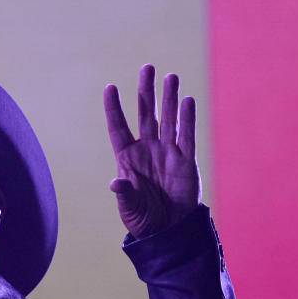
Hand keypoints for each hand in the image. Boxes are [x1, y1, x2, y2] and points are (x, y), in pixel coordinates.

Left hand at [103, 65, 200, 238]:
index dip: (114, 108)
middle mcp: (147, 150)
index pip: (118, 128)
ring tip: (170, 76)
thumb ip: (125, 193)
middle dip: (146, 91)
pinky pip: (187, 135)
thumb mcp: (129, 208)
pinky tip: (187, 100)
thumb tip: (116, 182)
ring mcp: (167, 153)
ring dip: (169, 98)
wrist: (168, 231)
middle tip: (147, 67)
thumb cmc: (143, 220)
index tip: (110, 87)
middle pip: (145, 114)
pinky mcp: (186, 160)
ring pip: (168, 119)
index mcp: (127, 158)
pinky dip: (187, 118)